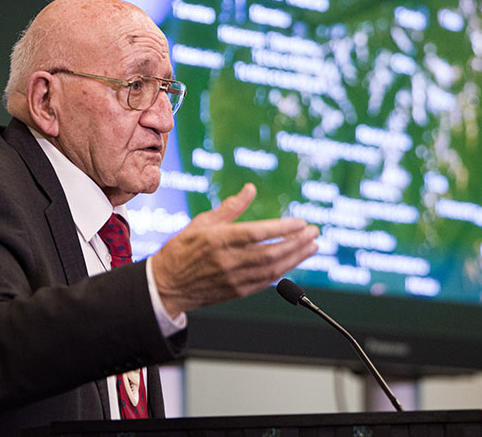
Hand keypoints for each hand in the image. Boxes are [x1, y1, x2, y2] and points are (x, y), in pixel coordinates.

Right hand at [151, 183, 318, 317]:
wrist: (166, 285)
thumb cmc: (182, 250)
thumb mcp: (202, 222)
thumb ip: (230, 207)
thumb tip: (250, 189)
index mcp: (218, 240)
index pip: (257, 233)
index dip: (282, 229)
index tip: (301, 222)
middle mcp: (228, 261)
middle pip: (270, 253)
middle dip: (297, 243)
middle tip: (314, 233)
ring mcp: (233, 279)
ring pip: (272, 269)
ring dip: (296, 257)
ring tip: (312, 246)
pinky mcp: (237, 292)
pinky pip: (266, 282)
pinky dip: (283, 271)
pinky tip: (294, 261)